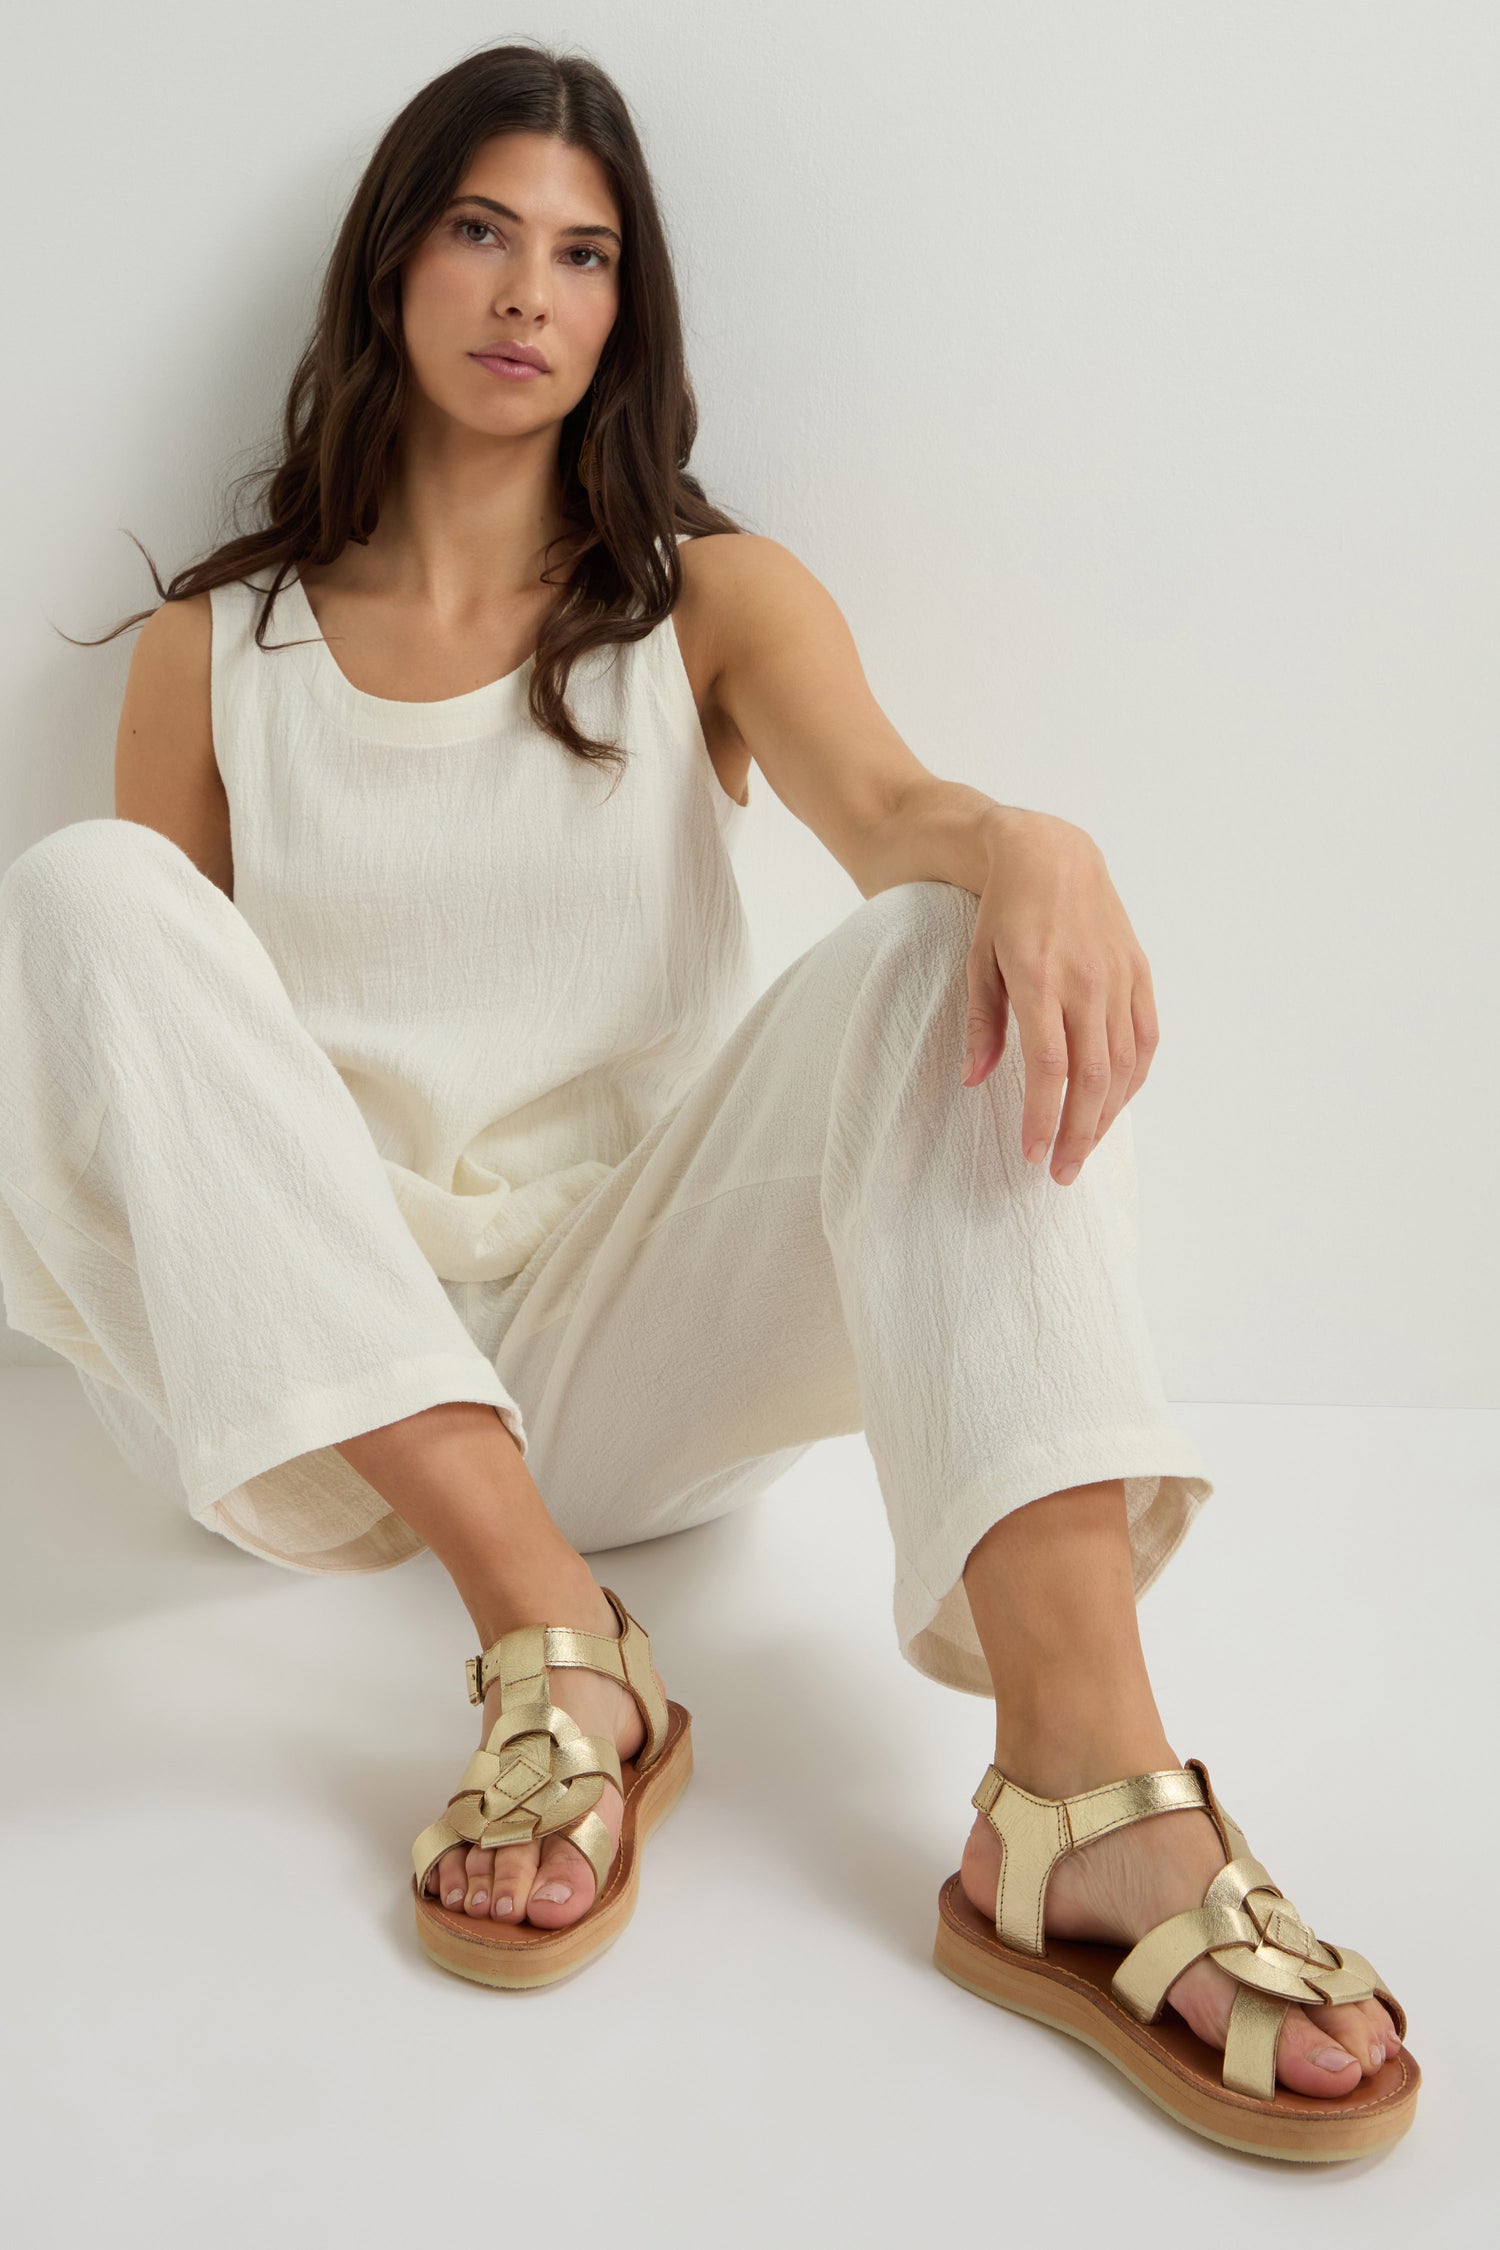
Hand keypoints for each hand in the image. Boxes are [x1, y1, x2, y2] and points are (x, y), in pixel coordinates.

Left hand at [961, 809, 1158, 1183]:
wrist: (1051, 854)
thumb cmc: (1004, 911)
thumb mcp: (978, 962)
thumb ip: (982, 1024)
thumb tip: (975, 1081)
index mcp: (1042, 979)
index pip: (1050, 1066)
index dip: (1044, 1116)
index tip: (1032, 1154)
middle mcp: (1088, 981)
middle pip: (1092, 1076)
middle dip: (1078, 1133)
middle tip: (1061, 1172)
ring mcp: (1120, 977)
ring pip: (1125, 1064)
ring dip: (1107, 1115)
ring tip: (1084, 1149)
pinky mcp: (1140, 973)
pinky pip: (1145, 1038)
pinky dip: (1133, 1079)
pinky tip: (1115, 1105)